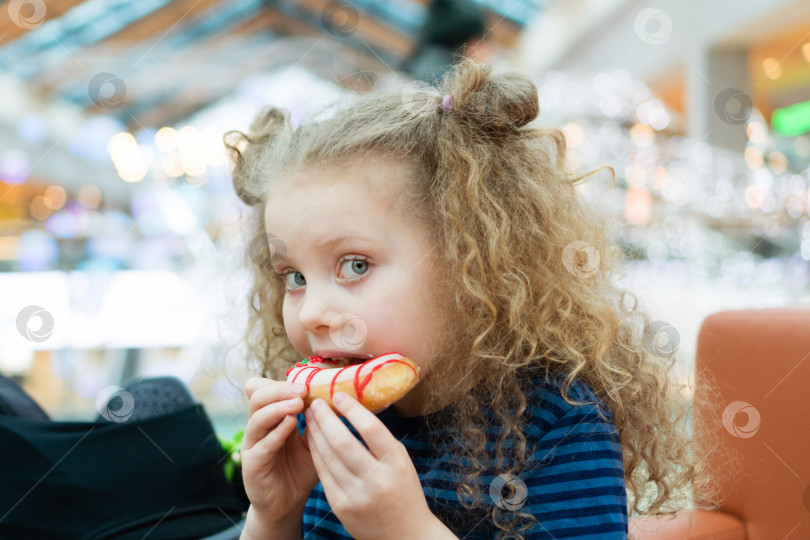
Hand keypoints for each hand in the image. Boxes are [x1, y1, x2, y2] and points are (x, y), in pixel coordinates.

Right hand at [241, 378, 318, 525]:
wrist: (287, 505)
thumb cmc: (300, 471)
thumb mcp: (312, 442)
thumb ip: (316, 423)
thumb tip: (331, 398)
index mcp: (270, 418)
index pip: (266, 390)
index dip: (281, 383)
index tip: (307, 382)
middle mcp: (258, 428)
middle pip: (258, 397)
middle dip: (280, 389)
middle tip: (303, 389)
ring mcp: (253, 445)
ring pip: (257, 417)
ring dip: (278, 407)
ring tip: (298, 402)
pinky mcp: (252, 464)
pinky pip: (262, 444)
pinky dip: (276, 431)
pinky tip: (291, 423)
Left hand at [305, 392, 439, 539]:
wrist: (404, 535)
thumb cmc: (403, 490)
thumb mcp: (401, 462)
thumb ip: (379, 440)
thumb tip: (352, 408)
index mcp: (396, 464)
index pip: (371, 429)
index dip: (352, 409)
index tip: (338, 395)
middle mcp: (377, 480)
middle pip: (343, 442)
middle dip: (326, 419)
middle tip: (316, 403)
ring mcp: (357, 496)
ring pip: (328, 457)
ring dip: (316, 433)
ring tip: (311, 417)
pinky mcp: (341, 507)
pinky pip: (323, 474)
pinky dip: (316, 453)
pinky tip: (312, 440)